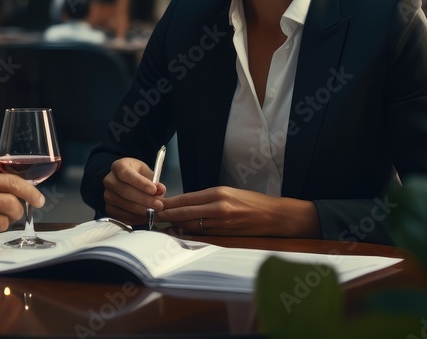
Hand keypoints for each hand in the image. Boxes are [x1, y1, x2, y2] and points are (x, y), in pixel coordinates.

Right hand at [102, 157, 165, 225]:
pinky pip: (121, 215)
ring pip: (124, 204)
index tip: (154, 190)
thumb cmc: (140, 177)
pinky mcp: (108, 208)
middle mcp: (109, 180)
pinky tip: (146, 217)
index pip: (126, 173)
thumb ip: (155, 182)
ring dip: (141, 210)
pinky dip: (135, 218)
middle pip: (125, 191)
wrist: (129, 184)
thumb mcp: (148, 174)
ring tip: (155, 211)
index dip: (140, 183)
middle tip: (159, 205)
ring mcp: (107, 195)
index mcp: (118, 166)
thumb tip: (160, 189)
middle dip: (144, 199)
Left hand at [156, 186, 318, 237]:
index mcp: (218, 193)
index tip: (156, 203)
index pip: (186, 198)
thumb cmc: (251, 202)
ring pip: (190, 225)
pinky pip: (202, 234)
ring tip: (163, 224)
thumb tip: (186, 203)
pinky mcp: (224, 235)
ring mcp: (221, 223)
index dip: (169, 202)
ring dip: (176, 225)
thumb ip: (207, 198)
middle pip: (184, 212)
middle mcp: (217, 208)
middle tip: (152, 216)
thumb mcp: (229, 192)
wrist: (274, 216)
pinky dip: (189, 232)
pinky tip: (180, 231)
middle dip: (167, 214)